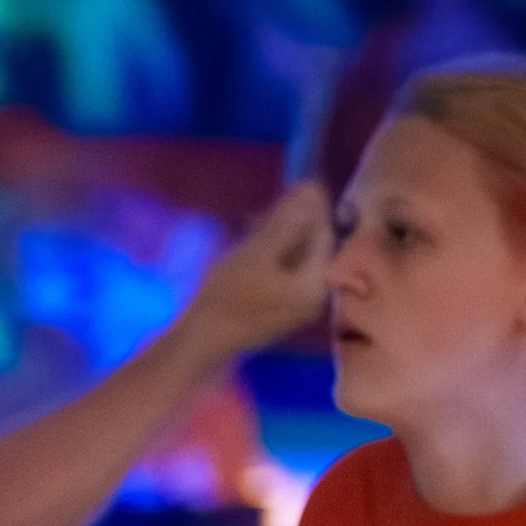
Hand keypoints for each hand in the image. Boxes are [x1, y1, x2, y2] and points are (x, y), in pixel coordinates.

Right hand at [188, 182, 332, 358]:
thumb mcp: (258, 252)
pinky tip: (251, 246)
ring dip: (279, 234)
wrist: (201, 341)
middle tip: (270, 206)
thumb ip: (288, 221)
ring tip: (255, 224)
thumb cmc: (228, 297)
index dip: (311, 204)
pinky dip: (271, 253)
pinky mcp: (280, 306)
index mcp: (316, 283)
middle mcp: (314, 295)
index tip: (294, 184)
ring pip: (296, 255)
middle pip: (312, 244)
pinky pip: (284, 269)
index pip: (324, 232)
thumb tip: (313, 190)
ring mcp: (298, 303)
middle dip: (293, 220)